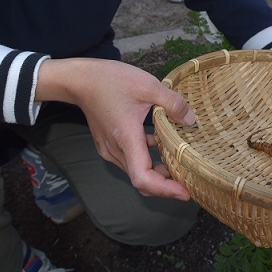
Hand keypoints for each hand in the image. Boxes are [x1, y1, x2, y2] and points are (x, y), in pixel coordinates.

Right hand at [36, 58, 195, 199]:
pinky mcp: (108, 144)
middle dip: (166, 184)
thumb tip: (191, 120)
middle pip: (141, 178)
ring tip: (181, 163)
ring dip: (158, 171)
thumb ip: (172, 104)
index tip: (184, 192)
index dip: (164, 189)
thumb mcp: (149, 86)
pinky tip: (162, 145)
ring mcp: (109, 149)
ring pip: (136, 169)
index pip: (143, 178)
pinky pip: (131, 158)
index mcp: (126, 139)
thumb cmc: (111, 81)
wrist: (81, 79)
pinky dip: (148, 158)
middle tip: (189, 181)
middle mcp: (115, 150)